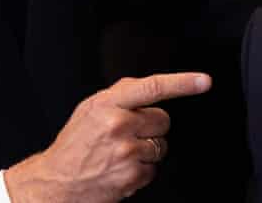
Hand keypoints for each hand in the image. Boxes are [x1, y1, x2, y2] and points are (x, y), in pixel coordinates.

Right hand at [4, 72, 211, 202]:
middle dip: (151, 126)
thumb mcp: (89, 109)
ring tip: (120, 153)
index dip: (182, 83)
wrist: (57, 181)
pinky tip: (121, 168)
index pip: (152, 87)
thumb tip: (148, 88)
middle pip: (163, 119)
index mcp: (107, 104)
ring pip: (160, 145)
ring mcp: (126, 153)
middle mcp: (118, 126)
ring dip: (146, 149)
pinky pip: (153, 168)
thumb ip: (119, 96)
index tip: (203, 81)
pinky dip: (141, 170)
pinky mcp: (132, 176)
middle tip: (129, 133)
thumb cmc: (74, 145)